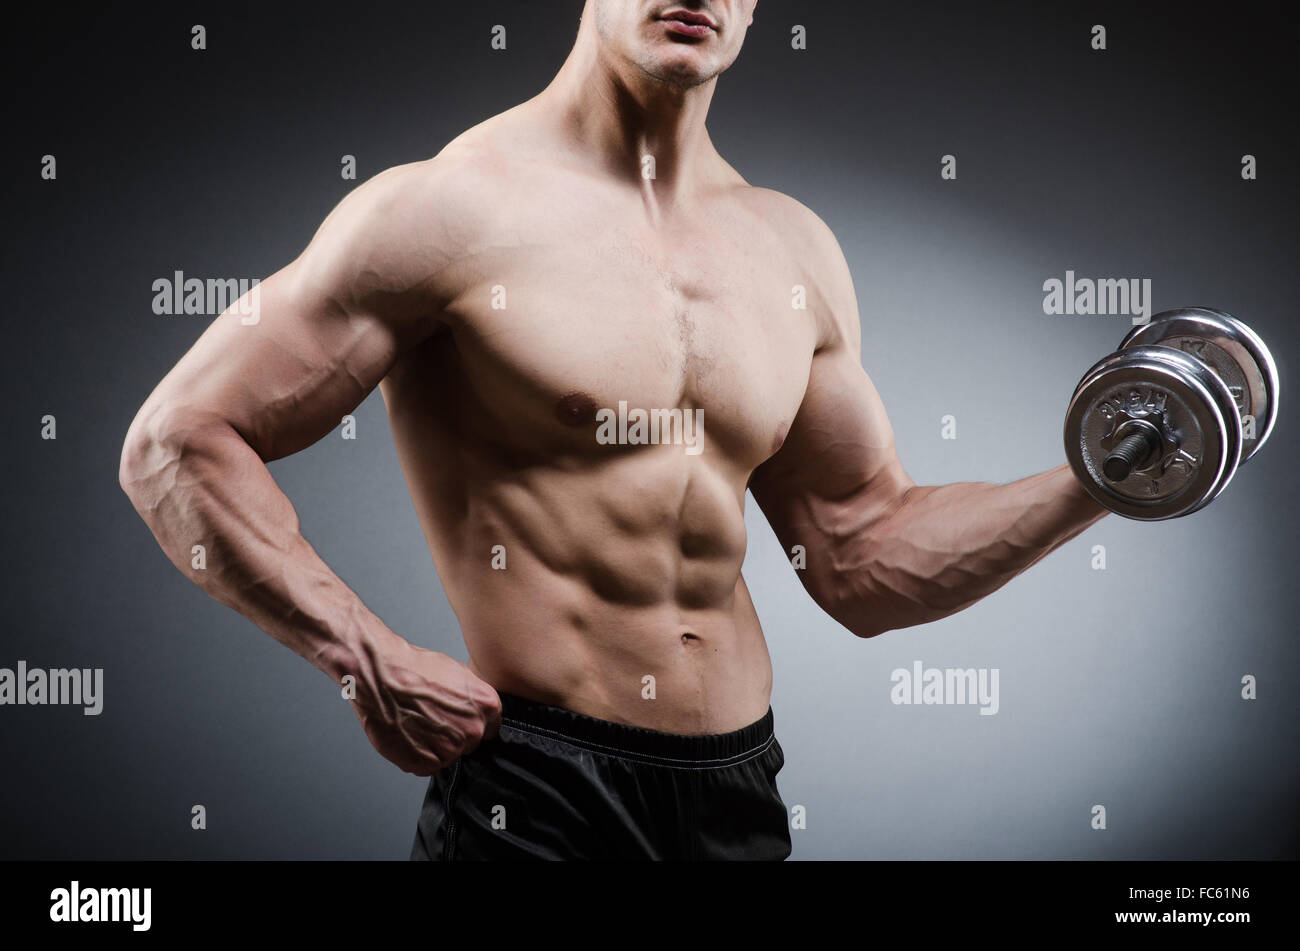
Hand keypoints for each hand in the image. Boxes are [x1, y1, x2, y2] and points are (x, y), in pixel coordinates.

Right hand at [347, 636, 501, 775]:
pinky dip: (418, 755)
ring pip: (448, 755)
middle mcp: (472, 730)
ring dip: (435, 746)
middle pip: (469, 742)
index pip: (490, 726)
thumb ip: (472, 697)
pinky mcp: (425, 763)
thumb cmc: (414, 669)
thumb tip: (474, 708)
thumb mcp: (457, 672)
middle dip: (455, 734)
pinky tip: (408, 734)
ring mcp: (449, 749)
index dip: (472, 721)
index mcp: (487, 706)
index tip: (460, 719)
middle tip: (432, 718)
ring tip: (416, 723)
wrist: (382, 677)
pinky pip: (427, 765)